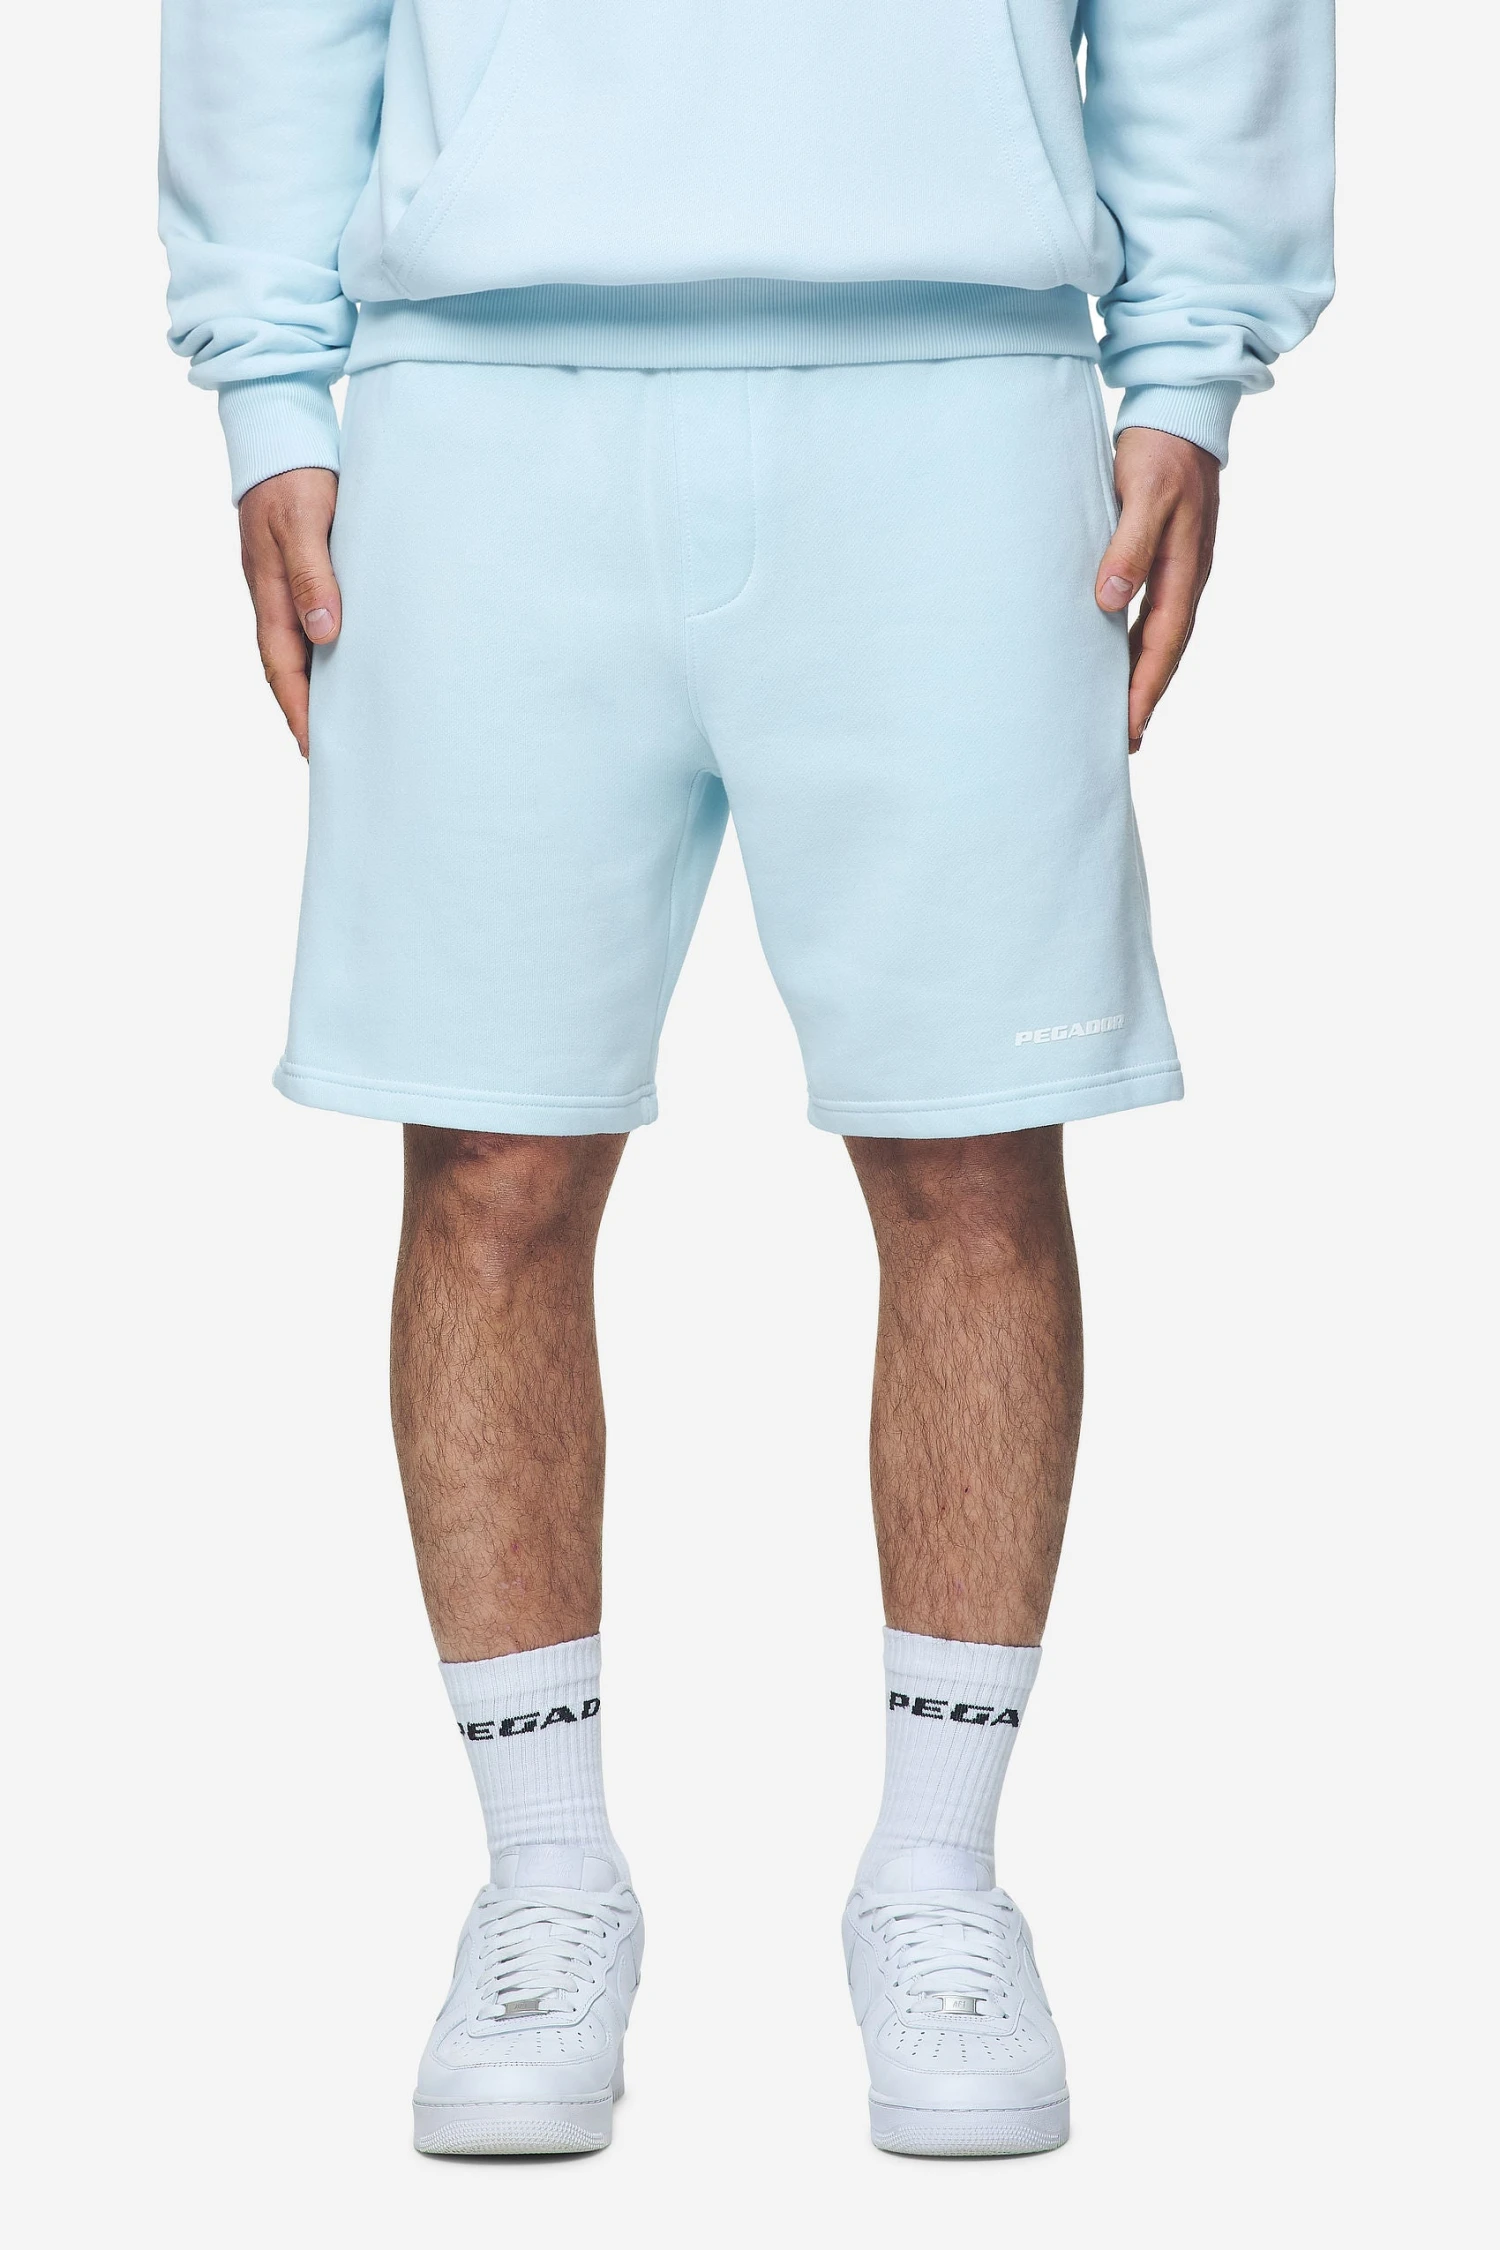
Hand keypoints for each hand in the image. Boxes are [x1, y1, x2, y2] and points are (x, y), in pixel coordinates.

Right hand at [238, 468, 341, 757]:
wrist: (282, 436)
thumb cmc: (293, 478)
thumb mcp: (303, 523)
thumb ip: (313, 576)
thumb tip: (323, 633)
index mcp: (270, 594)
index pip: (283, 668)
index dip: (298, 711)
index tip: (315, 748)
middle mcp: (277, 599)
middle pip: (291, 670)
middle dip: (309, 713)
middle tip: (335, 754)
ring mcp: (290, 588)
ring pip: (305, 650)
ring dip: (323, 687)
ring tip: (349, 724)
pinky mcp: (308, 575)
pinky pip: (317, 625)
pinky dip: (333, 654)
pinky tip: (355, 666)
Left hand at [1094, 428, 1218, 751]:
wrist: (1181, 411)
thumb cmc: (1160, 450)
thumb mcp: (1143, 493)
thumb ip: (1128, 546)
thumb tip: (1111, 602)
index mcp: (1184, 569)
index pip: (1162, 645)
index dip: (1143, 690)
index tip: (1126, 729)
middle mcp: (1186, 577)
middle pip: (1165, 653)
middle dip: (1145, 698)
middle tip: (1122, 743)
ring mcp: (1180, 569)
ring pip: (1160, 638)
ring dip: (1142, 677)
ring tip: (1122, 716)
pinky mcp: (1167, 559)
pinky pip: (1153, 616)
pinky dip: (1137, 646)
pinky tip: (1119, 660)